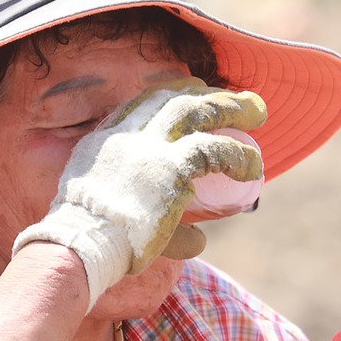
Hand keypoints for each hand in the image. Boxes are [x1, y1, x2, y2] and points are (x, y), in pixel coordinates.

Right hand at [11, 77, 265, 310]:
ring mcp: (150, 148)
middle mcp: (125, 136)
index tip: (191, 94)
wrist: (82, 247)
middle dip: (204, 92)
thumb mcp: (109, 218)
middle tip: (231, 97)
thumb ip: (154, 222)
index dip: (169, 95)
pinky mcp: (172, 168)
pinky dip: (240, 155)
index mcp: (103, 140)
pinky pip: (216, 150)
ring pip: (198, 112)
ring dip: (231, 107)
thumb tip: (200, 239)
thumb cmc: (94, 244)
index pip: (140, 104)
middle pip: (171, 98)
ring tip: (258, 111)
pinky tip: (255, 167)